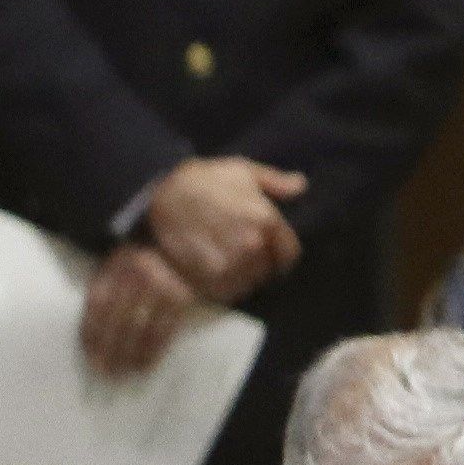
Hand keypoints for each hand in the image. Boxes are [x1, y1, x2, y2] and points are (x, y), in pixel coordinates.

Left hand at [80, 242, 202, 377]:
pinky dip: (152, 351)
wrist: (180, 250)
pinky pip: (164, 330)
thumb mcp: (115, 269)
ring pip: (140, 327)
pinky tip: (143, 366)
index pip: (98, 304)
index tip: (88, 356)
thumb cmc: (139, 266)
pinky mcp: (182, 296)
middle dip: (109, 349)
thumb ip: (102, 293)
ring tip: (121, 374)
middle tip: (103, 372)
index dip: (91, 333)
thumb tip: (88, 340)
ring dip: (129, 355)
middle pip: (118, 319)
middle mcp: (139, 271)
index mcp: (117, 263)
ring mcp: (163, 283)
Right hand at [143, 157, 306, 303]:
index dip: (281, 255)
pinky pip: (224, 294)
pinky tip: (214, 274)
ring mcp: (228, 265)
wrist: (162, 193)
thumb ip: (276, 182)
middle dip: (258, 266)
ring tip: (228, 267)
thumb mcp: (244, 170)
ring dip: (240, 279)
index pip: (289, 254)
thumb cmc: (204, 179)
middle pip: (266, 272)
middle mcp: (252, 246)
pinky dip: (222, 288)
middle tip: (243, 258)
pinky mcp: (204, 278)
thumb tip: (302, 186)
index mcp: (267, 220)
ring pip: (245, 285)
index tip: (272, 254)